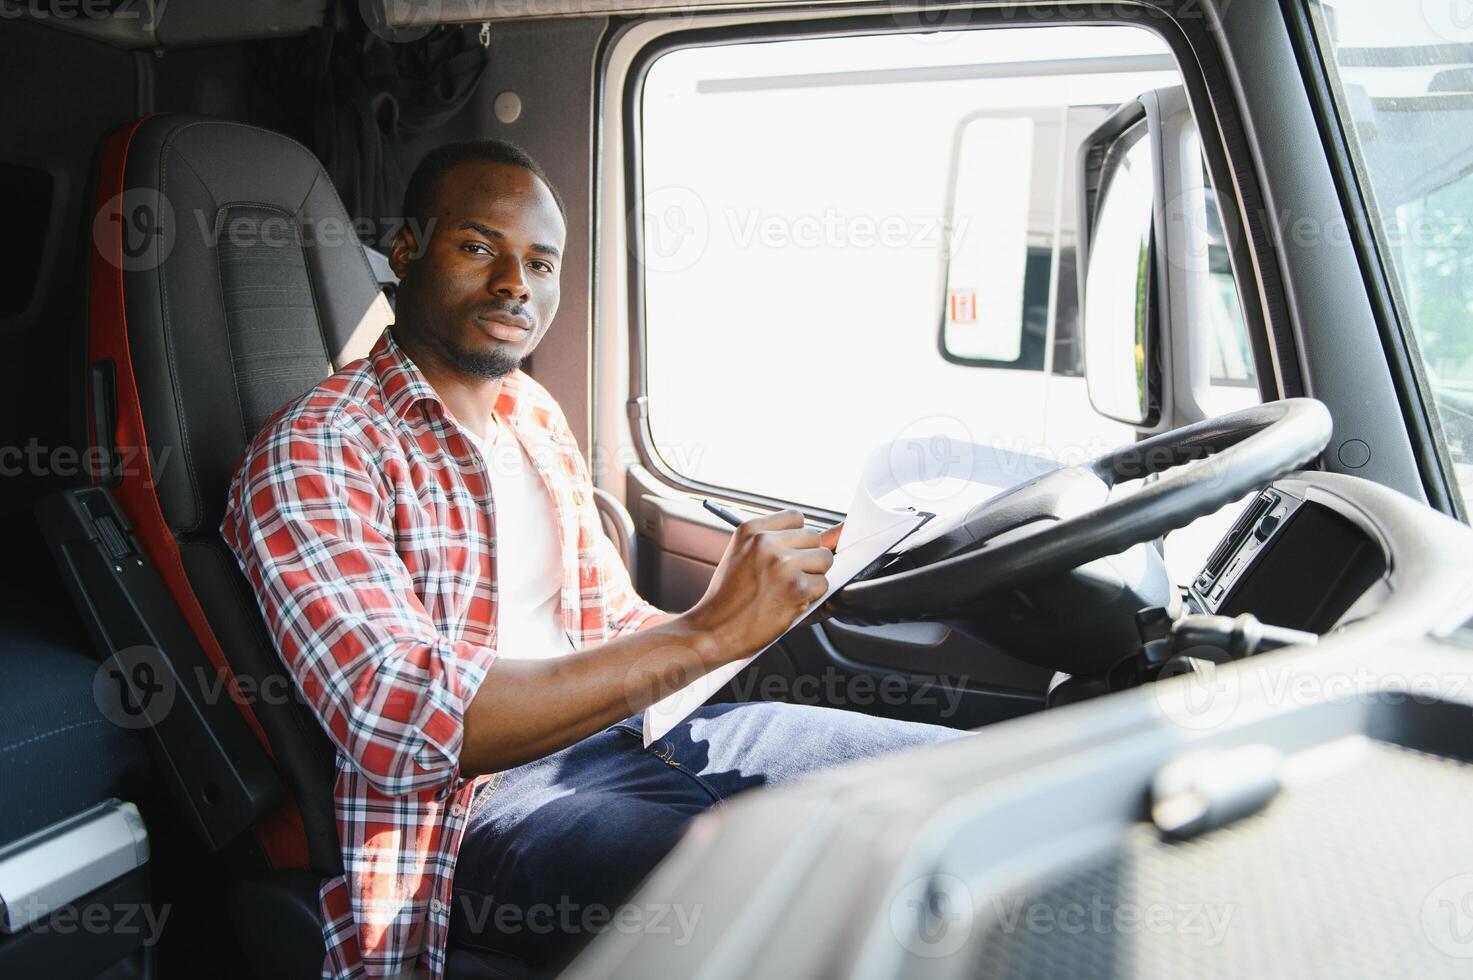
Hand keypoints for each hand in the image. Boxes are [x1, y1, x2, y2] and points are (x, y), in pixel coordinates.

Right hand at [683, 510, 837, 660]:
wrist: (713, 630)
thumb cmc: (728, 598)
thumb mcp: (742, 556)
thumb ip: (777, 541)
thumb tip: (833, 533)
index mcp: (750, 529)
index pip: (796, 517)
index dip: (797, 537)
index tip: (790, 551)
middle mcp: (766, 542)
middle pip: (814, 537)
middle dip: (807, 557)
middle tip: (787, 576)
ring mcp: (782, 563)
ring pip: (824, 559)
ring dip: (813, 576)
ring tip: (787, 589)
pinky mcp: (796, 587)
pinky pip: (823, 585)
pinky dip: (812, 597)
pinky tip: (788, 602)